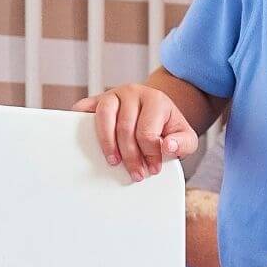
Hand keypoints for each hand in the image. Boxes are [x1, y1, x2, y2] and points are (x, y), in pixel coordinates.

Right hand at [71, 83, 197, 183]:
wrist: (155, 110)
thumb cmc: (168, 127)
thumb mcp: (186, 137)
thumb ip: (184, 144)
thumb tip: (168, 147)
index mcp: (156, 100)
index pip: (147, 132)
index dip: (150, 155)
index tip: (153, 169)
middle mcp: (134, 92)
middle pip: (125, 129)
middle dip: (130, 156)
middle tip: (135, 173)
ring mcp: (114, 94)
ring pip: (104, 117)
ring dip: (107, 144)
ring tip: (114, 161)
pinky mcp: (97, 99)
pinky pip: (84, 108)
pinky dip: (81, 122)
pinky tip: (87, 139)